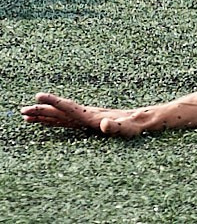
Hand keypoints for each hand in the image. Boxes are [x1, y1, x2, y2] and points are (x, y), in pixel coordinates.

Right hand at [21, 93, 151, 137]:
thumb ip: (117, 127)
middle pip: (60, 112)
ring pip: (61, 116)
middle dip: (41, 111)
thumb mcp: (128, 129)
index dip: (54, 103)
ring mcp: (87, 118)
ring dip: (44, 116)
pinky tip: (46, 120)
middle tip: (22, 111)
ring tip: (26, 117)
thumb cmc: (136, 127)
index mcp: (92, 116)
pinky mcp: (89, 122)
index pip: (69, 108)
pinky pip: (67, 121)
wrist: (144, 121)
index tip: (38, 96)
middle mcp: (87, 115)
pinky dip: (54, 120)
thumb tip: (106, 124)